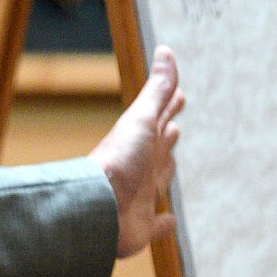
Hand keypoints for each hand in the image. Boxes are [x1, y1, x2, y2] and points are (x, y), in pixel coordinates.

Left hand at [90, 45, 184, 257]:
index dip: (169, 107)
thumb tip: (165, 51)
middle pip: (157, 150)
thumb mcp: (141, 119)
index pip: (158, 120)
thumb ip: (157, 90)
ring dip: (164, 174)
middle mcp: (140, 168)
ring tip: (171, 164)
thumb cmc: (118, 160)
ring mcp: (140, 196)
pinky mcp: (141, 226)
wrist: (96, 206)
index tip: (179, 96)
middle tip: (175, 127)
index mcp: (141, 143)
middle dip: (166, 137)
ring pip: (156, 183)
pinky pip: (157, 225)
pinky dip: (164, 224)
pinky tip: (168, 221)